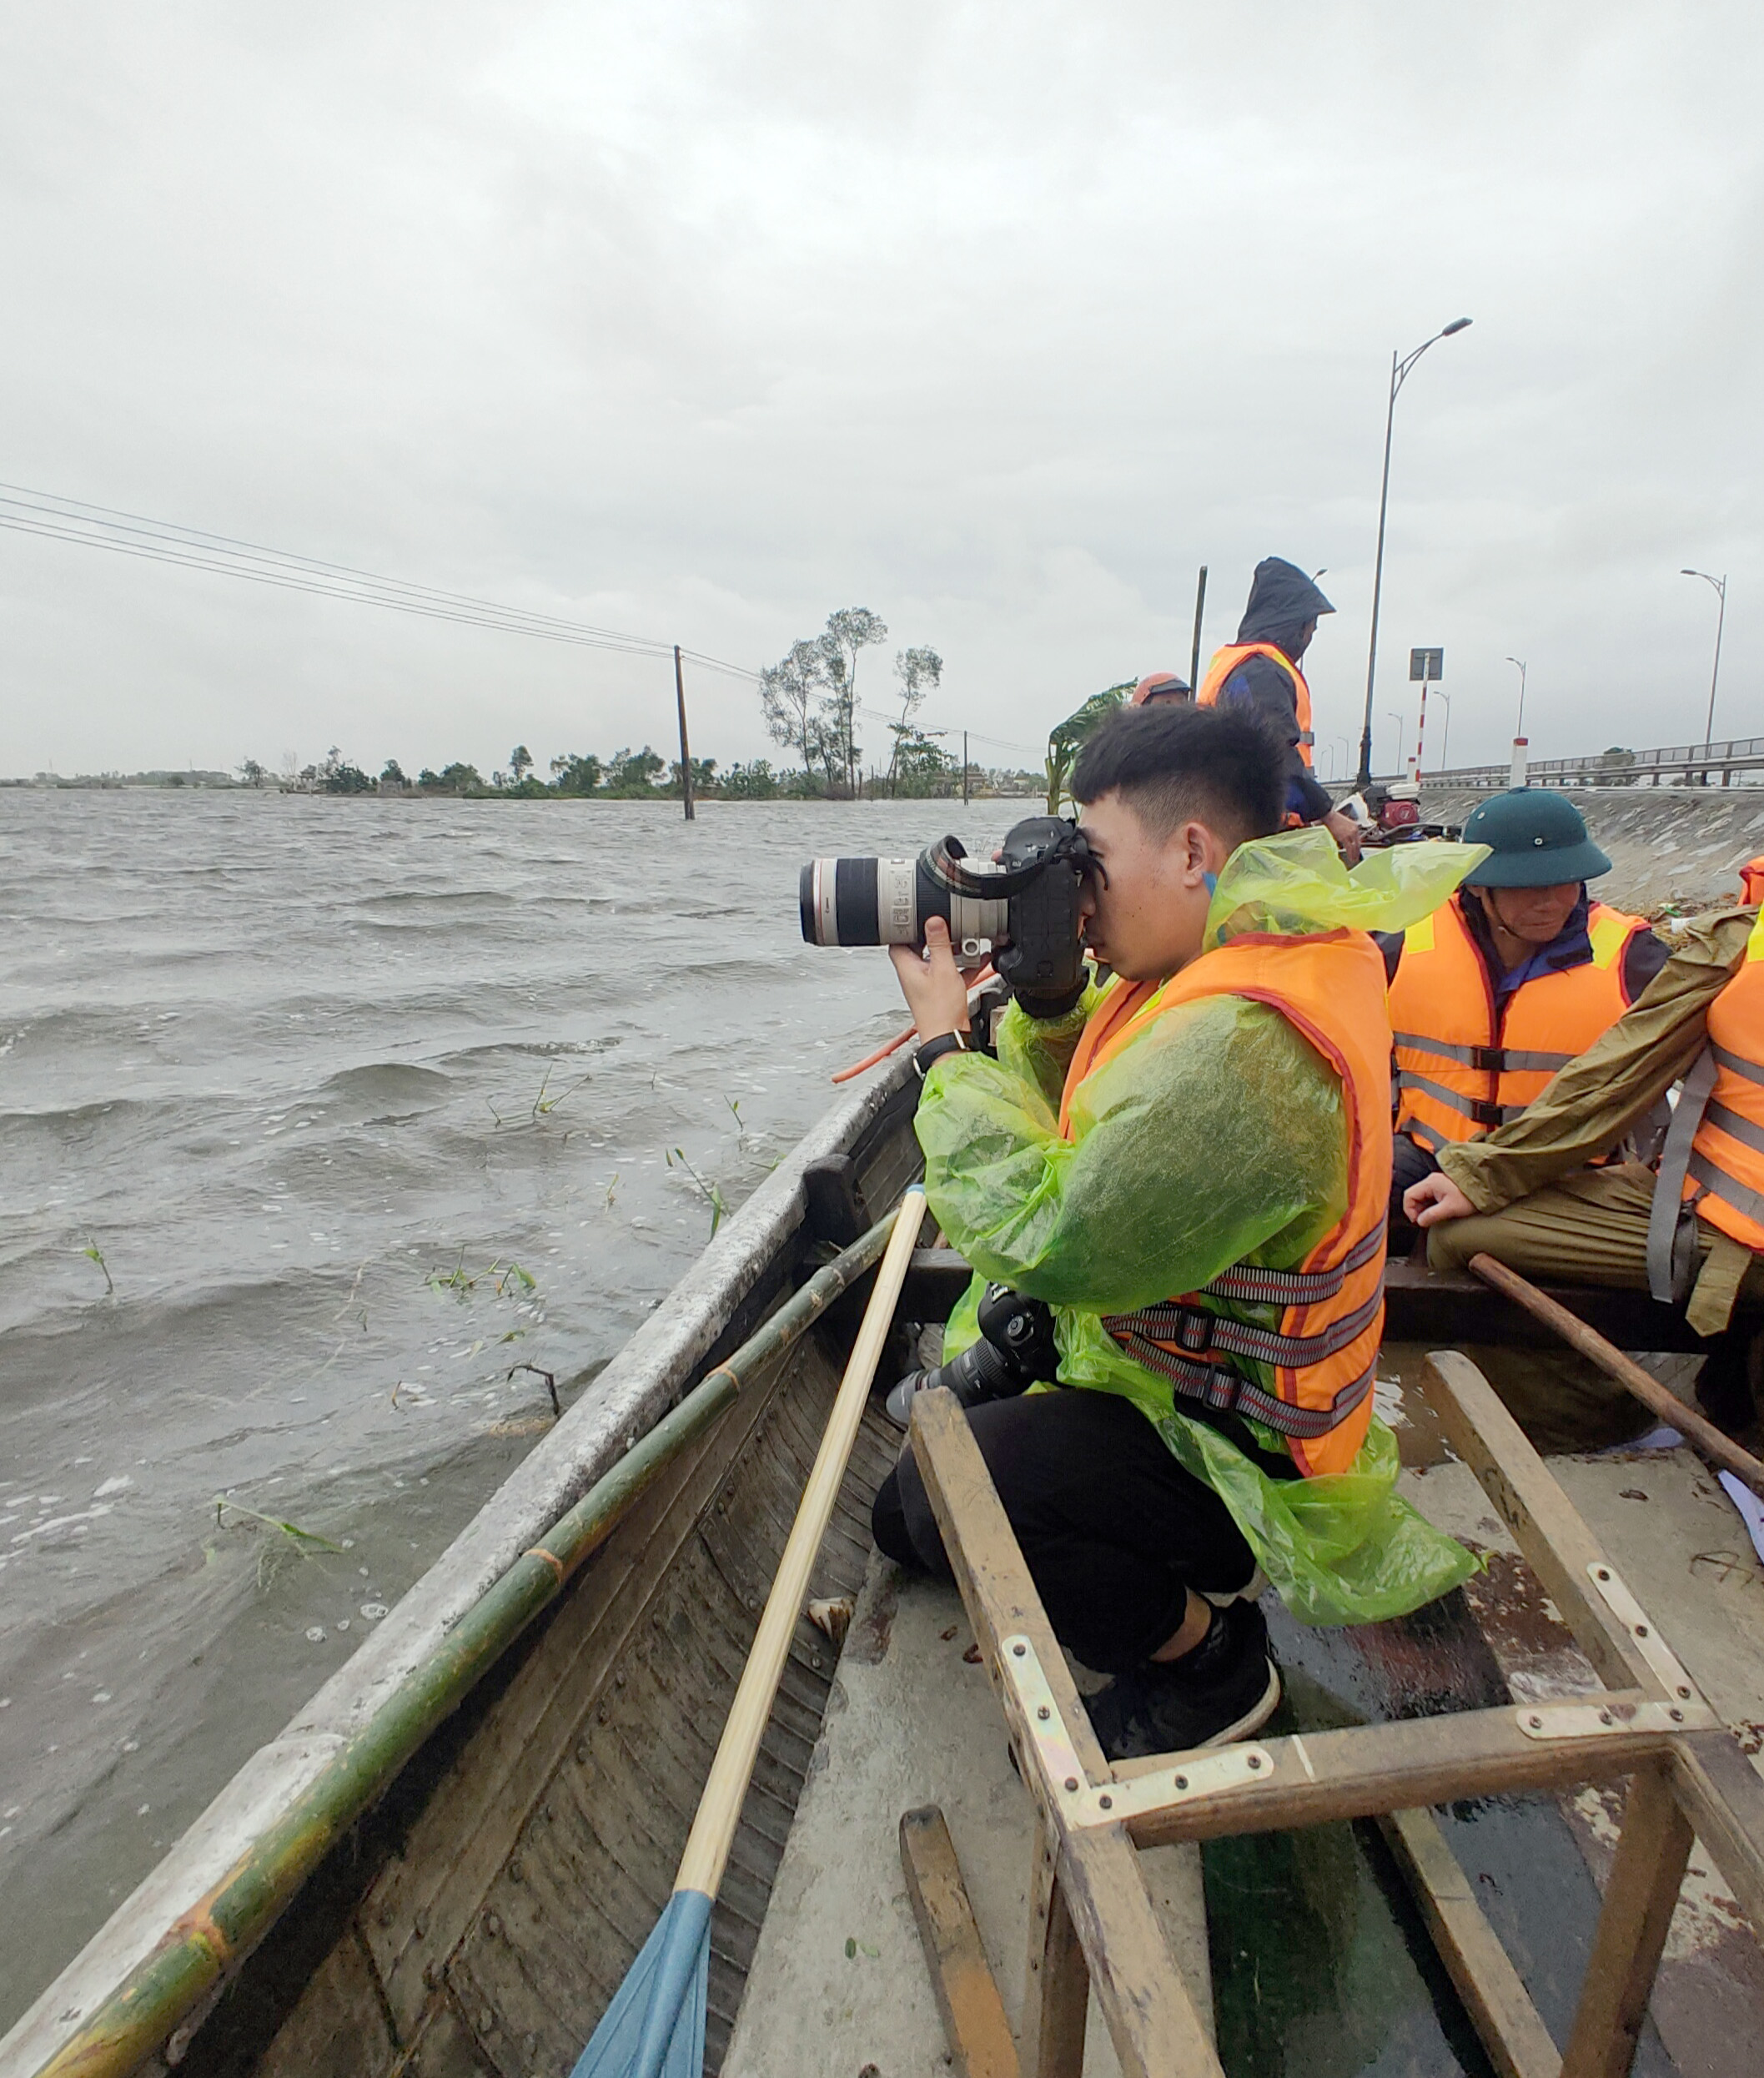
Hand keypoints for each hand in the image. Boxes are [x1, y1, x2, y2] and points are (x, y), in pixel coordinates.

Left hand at [889, 916, 972, 1042]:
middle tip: (949, 928)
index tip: (920, 917)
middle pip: (921, 947)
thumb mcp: (943, 969)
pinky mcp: (941, 991)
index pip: (898, 939)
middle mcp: (914, 974)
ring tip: (967, 945)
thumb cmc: (940, 1011)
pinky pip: (951, 972)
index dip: (907, 926)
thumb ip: (939, 943)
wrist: (949, 1036)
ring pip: (938, 959)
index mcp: (907, 967)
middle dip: (936, 937)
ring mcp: (927, 983)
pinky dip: (963, 965)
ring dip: (953, 951)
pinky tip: (978, 960)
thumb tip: (933, 921)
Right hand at [1323, 807, 1362, 863]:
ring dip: (1355, 854)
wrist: (1330, 817)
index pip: (1359, 839)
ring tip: (1354, 859)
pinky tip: (1351, 857)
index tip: (1358, 851)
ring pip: (1355, 847)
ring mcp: (1350, 834)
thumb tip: (1347, 841)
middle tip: (1357, 858)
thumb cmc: (1334, 820)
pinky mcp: (1345, 837)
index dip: (1358, 846)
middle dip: (1358, 852)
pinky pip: (1349, 847)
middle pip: (1358, 844)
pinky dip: (1350, 853)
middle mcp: (1354, 830)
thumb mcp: (1344, 825)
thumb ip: (1348, 832)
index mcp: (1355, 827)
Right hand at [1403, 1172, 1475, 1227]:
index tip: (1417, 1221)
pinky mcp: (1442, 1186)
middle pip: (1414, 1195)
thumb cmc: (1469, 1197)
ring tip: (1433, 1217)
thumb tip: (1420, 1221)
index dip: (1409, 1210)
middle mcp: (1431, 1180)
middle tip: (1425, 1221)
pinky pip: (1430, 1196)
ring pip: (1422, 1196)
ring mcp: (1437, 1182)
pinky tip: (1438, 1212)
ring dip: (1424, 1208)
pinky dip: (1430, 1205)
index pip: (1409, 1195)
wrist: (1485, 1188)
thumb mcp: (1450, 1208)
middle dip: (1416, 1210)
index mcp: (1430, 1183)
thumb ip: (1432, 1215)